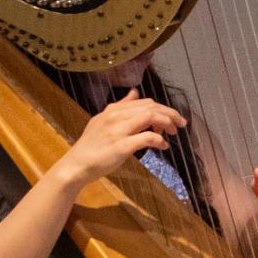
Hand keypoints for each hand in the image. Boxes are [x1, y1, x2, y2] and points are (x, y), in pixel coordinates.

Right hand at [51, 92, 184, 191]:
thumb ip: (121, 107)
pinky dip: (159, 140)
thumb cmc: (92, 145)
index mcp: (113, 110)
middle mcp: (115, 116)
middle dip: (170, 114)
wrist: (77, 164)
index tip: (172, 119)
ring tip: (174, 133)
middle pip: (151, 107)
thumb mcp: (103, 120)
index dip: (162, 108)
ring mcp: (118, 131)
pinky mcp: (121, 146)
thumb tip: (134, 92)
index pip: (145, 102)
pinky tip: (163, 146)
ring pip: (150, 117)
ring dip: (167, 123)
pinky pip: (147, 138)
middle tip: (181, 124)